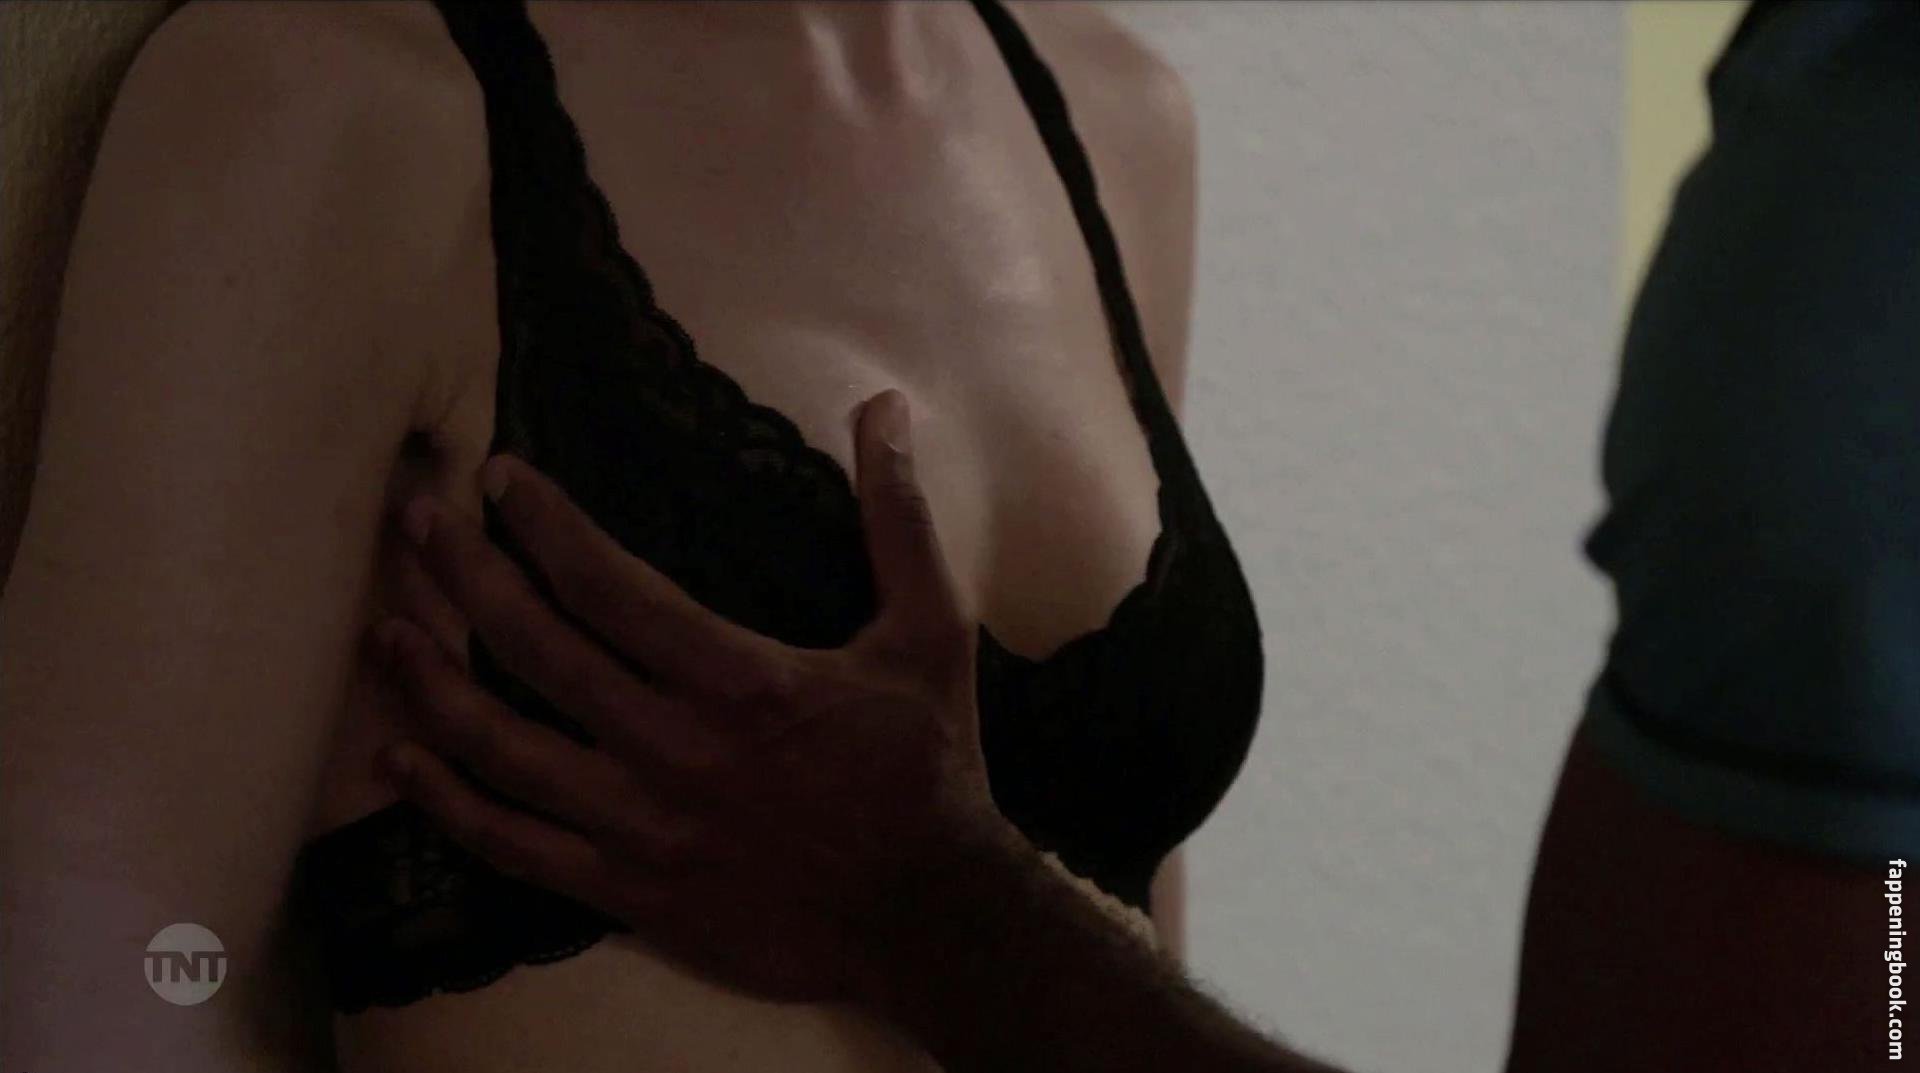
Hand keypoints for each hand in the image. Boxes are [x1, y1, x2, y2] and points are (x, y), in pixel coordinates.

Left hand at [368, 388, 1018, 1004]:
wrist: (927, 914)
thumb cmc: (926, 766)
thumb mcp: (931, 632)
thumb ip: (897, 518)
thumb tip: (884, 408)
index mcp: (739, 679)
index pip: (608, 585)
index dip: (542, 524)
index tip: (496, 478)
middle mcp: (674, 748)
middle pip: (538, 649)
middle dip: (466, 574)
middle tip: (419, 521)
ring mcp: (642, 826)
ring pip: (504, 748)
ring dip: (434, 682)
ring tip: (386, 628)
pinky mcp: (629, 891)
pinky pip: (515, 846)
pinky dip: (449, 801)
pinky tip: (400, 758)